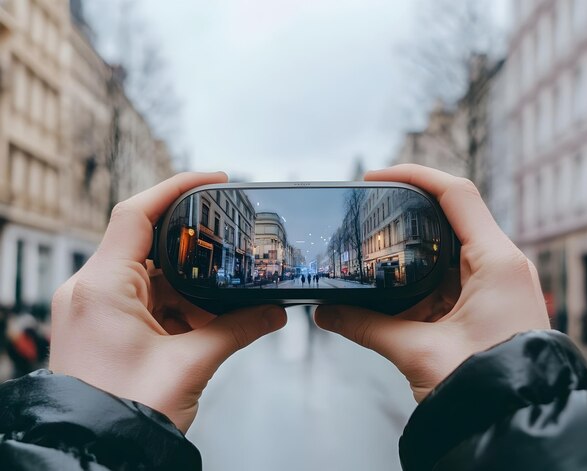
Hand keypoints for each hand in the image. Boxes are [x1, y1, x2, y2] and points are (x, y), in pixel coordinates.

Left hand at [49, 172, 286, 431]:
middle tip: (230, 252)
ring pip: (150, 275)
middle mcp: (91, 290)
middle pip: (149, 244)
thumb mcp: (191, 364)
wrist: (96, 454)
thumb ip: (238, 329)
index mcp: (102, 287)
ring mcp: (95, 307)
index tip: (214, 178)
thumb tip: (274, 313)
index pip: (136, 214)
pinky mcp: (103, 324)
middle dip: (195, 252)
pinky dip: (176, 305)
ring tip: (221, 305)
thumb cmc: (125, 414)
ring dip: (187, 287)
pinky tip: (202, 323)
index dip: (177, 187)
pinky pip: (145, 299)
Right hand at [315, 164, 548, 401]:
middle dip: (408, 210)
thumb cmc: (485, 387)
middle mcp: (502, 264)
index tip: (375, 177)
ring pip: (448, 246)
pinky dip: (421, 275)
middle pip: (451, 214)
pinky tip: (394, 285)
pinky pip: (450, 274)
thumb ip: (366, 326)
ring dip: (412, 248)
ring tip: (375, 250)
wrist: (516, 424)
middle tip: (368, 209)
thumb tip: (325, 312)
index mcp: (497, 262)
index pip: (458, 193)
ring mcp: (496, 282)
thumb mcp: (418, 351)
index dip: (414, 175)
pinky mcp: (488, 301)